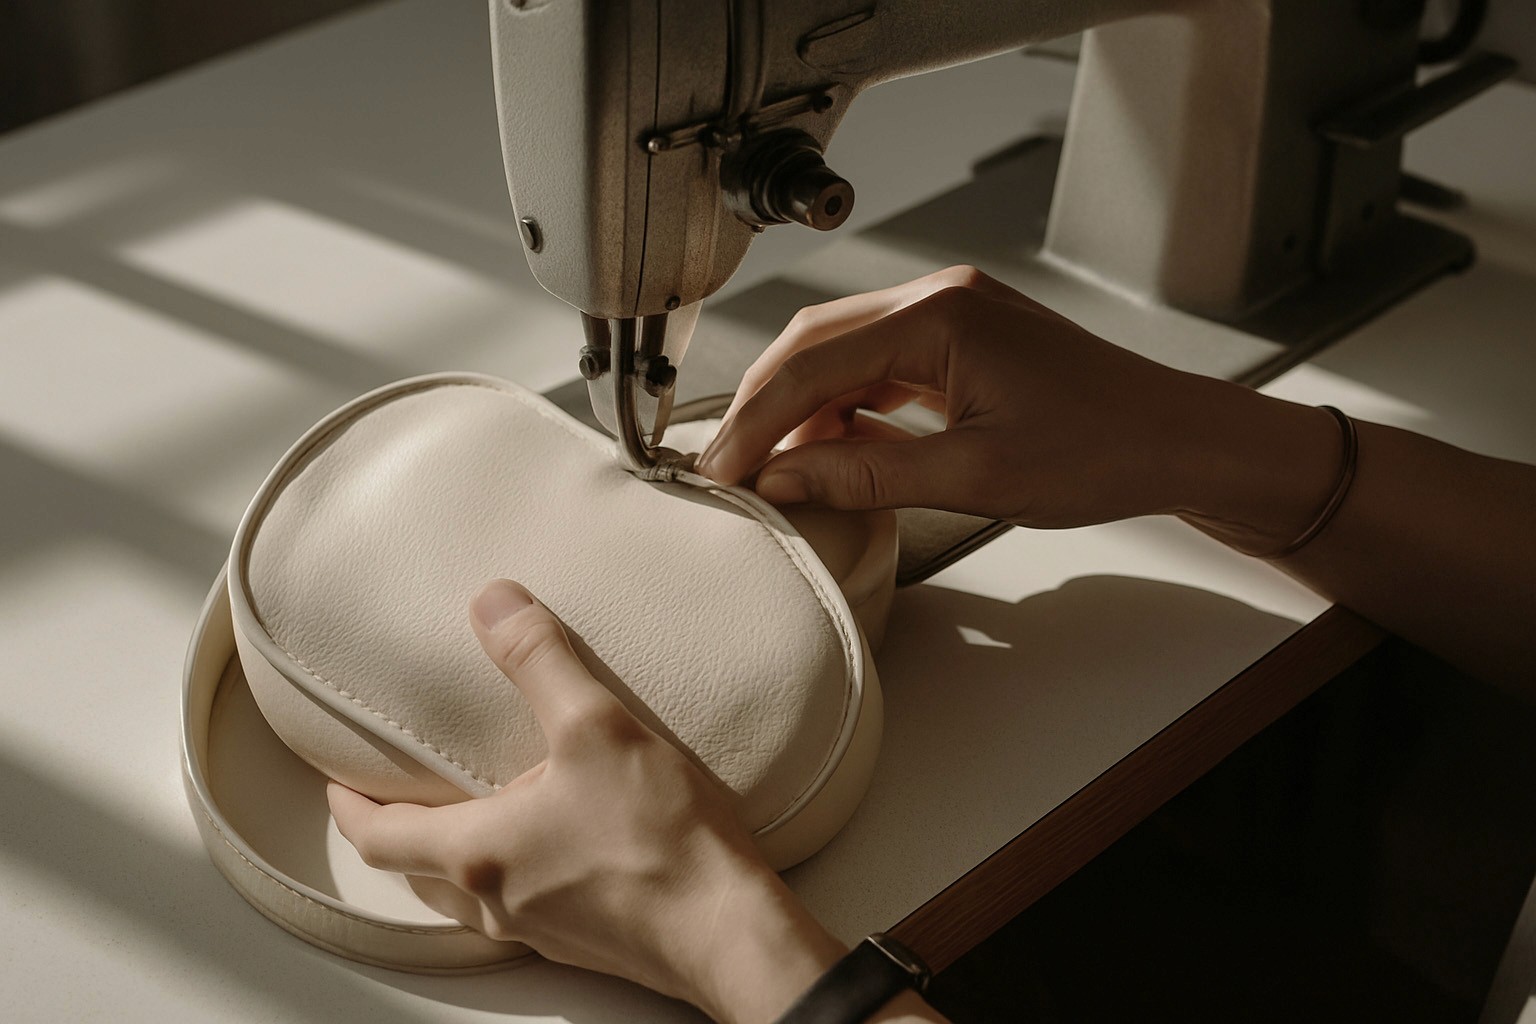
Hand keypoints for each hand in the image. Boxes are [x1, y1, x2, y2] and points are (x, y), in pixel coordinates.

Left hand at [328, 580, 845, 1022]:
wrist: (728, 930)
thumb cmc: (660, 840)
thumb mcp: (596, 727)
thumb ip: (539, 661)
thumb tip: (493, 603)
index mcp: (479, 853)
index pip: (380, 837)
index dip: (350, 808)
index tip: (336, 785)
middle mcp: (499, 901)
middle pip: (420, 873)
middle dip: (400, 834)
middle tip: (397, 798)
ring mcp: (543, 930)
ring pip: (472, 894)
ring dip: (458, 855)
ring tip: (474, 811)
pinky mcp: (588, 940)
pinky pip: (525, 905)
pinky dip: (513, 871)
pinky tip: (553, 843)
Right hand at [696, 265, 1337, 547]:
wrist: (1179, 441)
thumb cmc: (1103, 452)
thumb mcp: (975, 475)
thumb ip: (868, 473)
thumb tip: (784, 478)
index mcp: (940, 316)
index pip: (811, 364)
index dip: (755, 422)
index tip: (720, 472)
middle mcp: (940, 298)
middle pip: (814, 342)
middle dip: (764, 406)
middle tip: (730, 469)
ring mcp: (951, 313)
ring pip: (842, 351)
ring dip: (801, 407)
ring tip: (773, 467)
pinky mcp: (962, 339)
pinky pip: (878, 364)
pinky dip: (844, 406)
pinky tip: (830, 447)